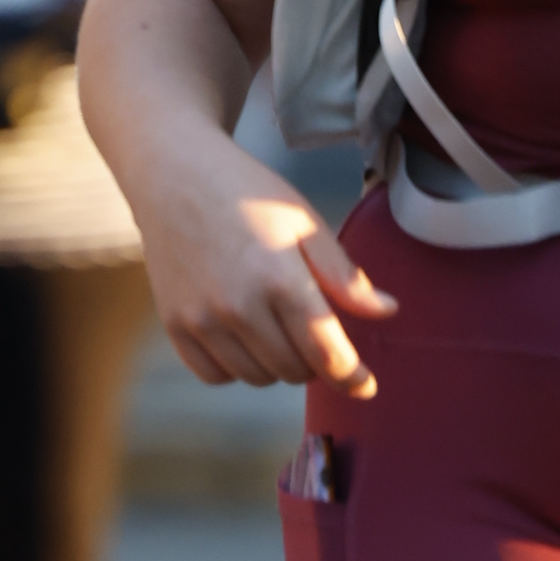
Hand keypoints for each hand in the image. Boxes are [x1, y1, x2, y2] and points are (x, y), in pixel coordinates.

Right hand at [143, 133, 397, 398]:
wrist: (174, 175)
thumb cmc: (246, 193)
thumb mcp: (304, 223)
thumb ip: (344, 274)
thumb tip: (386, 312)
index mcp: (280, 278)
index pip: (325, 352)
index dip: (352, 376)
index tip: (364, 385)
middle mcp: (238, 307)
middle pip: (294, 371)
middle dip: (315, 362)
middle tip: (313, 333)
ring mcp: (201, 319)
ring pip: (257, 377)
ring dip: (277, 365)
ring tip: (277, 330)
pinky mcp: (175, 325)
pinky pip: (215, 375)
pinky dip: (236, 368)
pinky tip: (243, 338)